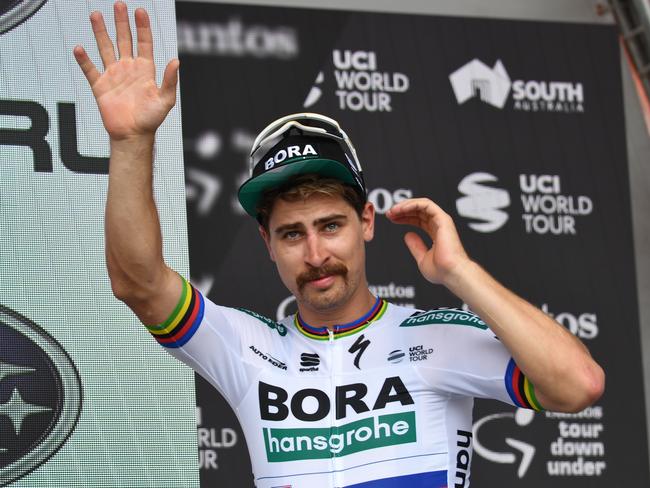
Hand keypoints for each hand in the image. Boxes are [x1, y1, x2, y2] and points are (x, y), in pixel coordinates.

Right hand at [73, 1, 178, 139]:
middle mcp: (129, 69)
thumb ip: (170, 80)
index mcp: (145, 70)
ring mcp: (114, 76)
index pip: (144, 43)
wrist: (133, 135)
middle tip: (119, 5)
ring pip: (106, 48)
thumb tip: (176, 62)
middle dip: (121, 23)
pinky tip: (79, 48)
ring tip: (96, 16)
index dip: (142, 27)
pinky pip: (90, 70)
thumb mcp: (165, 100)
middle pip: (124, 40)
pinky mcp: (100, 86)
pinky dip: (84, 59)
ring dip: (101, 32)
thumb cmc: (151, 120)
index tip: (140, 11)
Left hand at [386, 198, 469, 284]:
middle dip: (402, 210)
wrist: (451, 273)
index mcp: (436, 235)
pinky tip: (401, 209)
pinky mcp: (443, 219)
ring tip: (393, 210)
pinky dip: (413, 204)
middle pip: (419, 211)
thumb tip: (407, 235)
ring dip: (406, 205)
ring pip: (422, 205)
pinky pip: (426, 205)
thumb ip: (415, 246)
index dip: (404, 217)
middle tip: (389, 213)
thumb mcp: (422, 258)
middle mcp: (440, 226)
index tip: (392, 219)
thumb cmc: (441, 271)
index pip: (419, 220)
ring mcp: (442, 221)